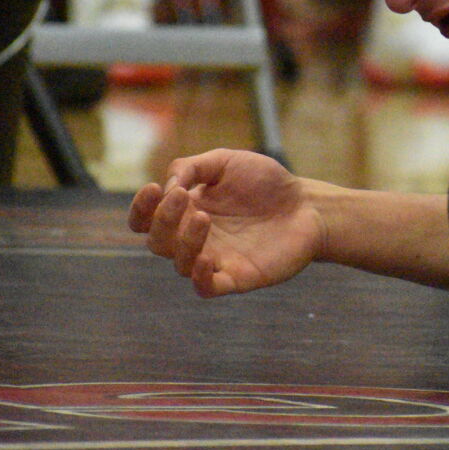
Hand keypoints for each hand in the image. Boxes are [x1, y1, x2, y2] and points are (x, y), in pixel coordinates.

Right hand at [129, 150, 322, 297]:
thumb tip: (168, 185)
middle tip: (182, 197)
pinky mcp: (238, 277)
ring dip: (184, 242)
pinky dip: (199, 278)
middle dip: (163, 219)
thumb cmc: (266, 182)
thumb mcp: (226, 162)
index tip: (153, 188)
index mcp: (187, 210)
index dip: (141, 208)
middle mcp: (195, 238)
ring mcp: (215, 259)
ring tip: (204, 218)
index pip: (147, 219)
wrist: (307, 204)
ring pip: (180, 264)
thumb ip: (193, 167)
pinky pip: (207, 287)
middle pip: (157, 241)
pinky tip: (204, 259)